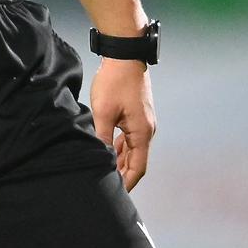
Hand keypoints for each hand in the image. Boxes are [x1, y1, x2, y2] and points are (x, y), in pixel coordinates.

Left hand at [89, 58, 155, 190]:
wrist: (124, 54)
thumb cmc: (114, 82)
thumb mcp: (103, 112)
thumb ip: (102, 138)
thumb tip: (100, 159)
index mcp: (142, 132)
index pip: (138, 168)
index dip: (126, 183)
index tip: (114, 194)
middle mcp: (147, 129)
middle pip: (137, 161)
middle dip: (122, 174)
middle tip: (106, 185)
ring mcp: (144, 121)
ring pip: (133, 149)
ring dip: (121, 161)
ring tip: (104, 170)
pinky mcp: (138, 113)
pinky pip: (131, 138)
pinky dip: (121, 147)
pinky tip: (109, 150)